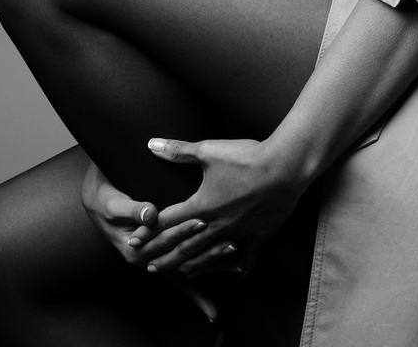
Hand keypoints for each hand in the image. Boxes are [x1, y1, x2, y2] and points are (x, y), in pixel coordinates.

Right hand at [81, 160, 220, 322]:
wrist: (100, 204)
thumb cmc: (106, 202)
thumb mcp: (114, 205)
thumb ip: (132, 210)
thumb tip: (150, 215)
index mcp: (136, 250)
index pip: (165, 240)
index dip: (183, 231)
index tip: (203, 220)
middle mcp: (148, 260)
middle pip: (182, 259)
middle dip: (207, 252)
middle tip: (231, 243)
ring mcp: (157, 260)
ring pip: (188, 267)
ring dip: (212, 264)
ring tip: (237, 259)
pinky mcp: (165, 256)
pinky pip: (187, 270)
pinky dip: (206, 273)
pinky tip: (228, 275)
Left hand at [127, 136, 304, 277]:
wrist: (284, 167)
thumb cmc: (246, 157)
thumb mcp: (209, 150)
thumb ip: (179, 151)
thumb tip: (151, 144)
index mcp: (202, 205)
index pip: (168, 222)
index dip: (148, 231)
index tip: (133, 242)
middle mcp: (217, 224)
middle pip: (185, 246)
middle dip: (165, 258)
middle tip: (149, 268)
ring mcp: (239, 232)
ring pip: (211, 255)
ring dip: (193, 266)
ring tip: (182, 273)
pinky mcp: (260, 233)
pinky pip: (247, 255)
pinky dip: (239, 264)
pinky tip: (236, 271)